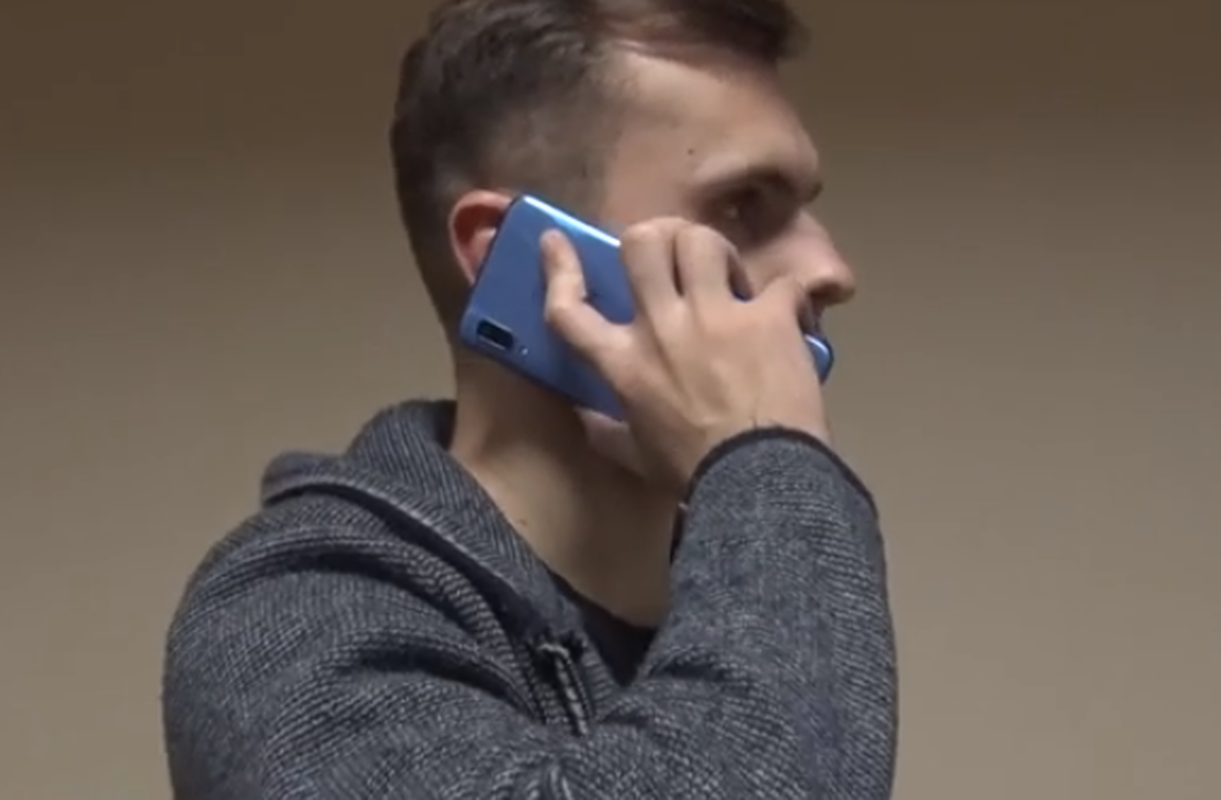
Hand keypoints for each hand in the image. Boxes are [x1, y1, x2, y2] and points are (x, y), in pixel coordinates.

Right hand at [540, 219, 829, 490]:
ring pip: (701, 241)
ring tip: (729, 276)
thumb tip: (583, 417)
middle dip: (656, 238)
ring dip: (715, 251)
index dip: (559, 268)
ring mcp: (717, 314)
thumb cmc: (692, 472)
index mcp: (624, 362)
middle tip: (676, 257)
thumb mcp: (634, 456)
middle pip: (642, 244)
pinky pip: (780, 283)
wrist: (758, 480)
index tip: (555, 240)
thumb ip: (604, 431)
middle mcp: (662, 325)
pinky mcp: (769, 316)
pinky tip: (791, 313)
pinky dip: (788, 295)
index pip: (569, 308)